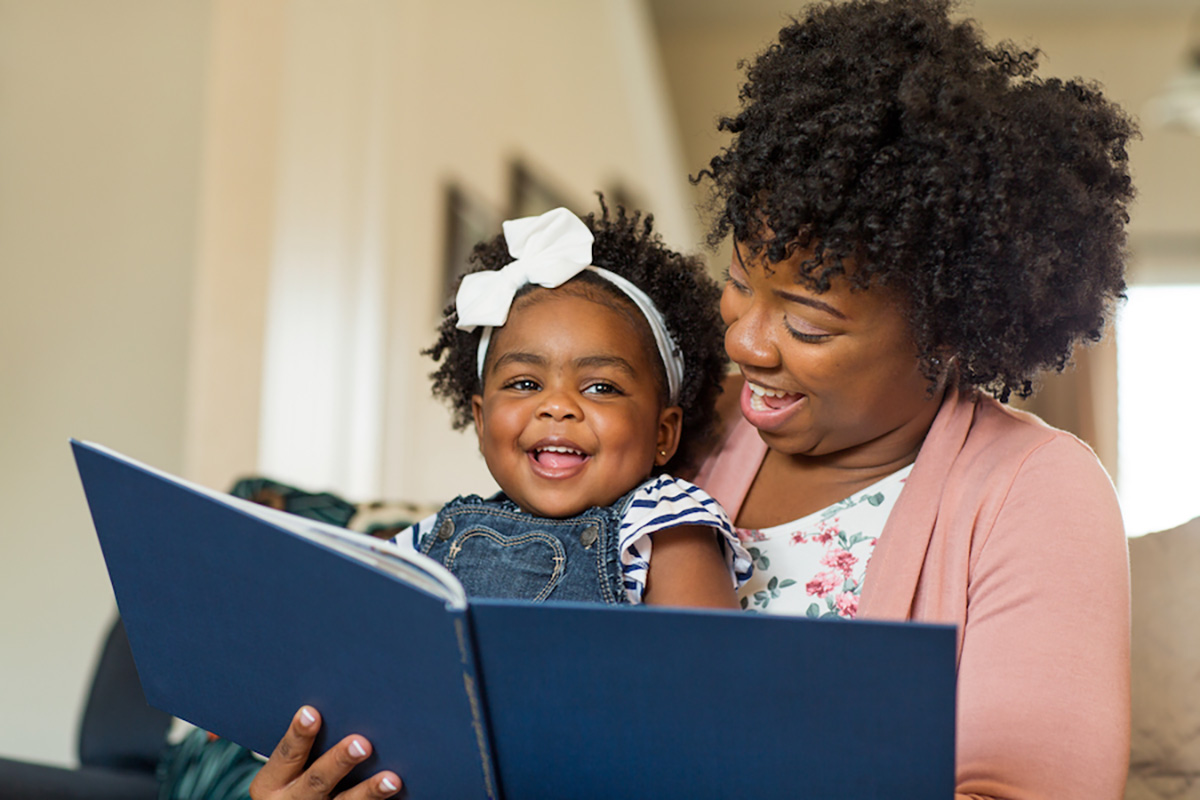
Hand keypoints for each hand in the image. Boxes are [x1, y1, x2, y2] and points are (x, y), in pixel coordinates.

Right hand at [249, 707, 401, 799]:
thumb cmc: (292, 780)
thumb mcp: (286, 769)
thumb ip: (304, 746)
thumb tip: (337, 703)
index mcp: (273, 782)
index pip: (287, 755)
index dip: (299, 734)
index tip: (310, 713)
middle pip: (317, 781)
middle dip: (339, 761)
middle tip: (361, 744)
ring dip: (368, 791)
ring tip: (391, 779)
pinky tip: (398, 795)